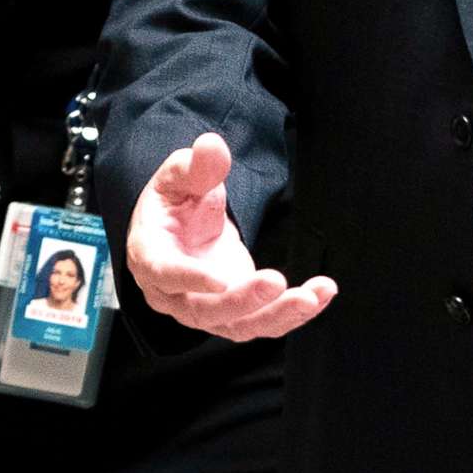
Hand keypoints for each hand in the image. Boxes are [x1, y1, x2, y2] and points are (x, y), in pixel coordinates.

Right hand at [126, 133, 335, 341]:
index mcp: (151, 257)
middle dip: (244, 300)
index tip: (221, 281)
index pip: (165, 273)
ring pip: (239, 326)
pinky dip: (293, 314)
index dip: (190, 280)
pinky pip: (263, 322)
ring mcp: (206, 310)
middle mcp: (174, 295)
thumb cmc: (173, 204)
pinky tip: (322, 294)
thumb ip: (195, 166)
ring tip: (313, 297)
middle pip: (206, 311)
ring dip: (278, 315)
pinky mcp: (234, 315)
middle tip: (278, 282)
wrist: (179, 231)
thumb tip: (212, 145)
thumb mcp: (179, 177)